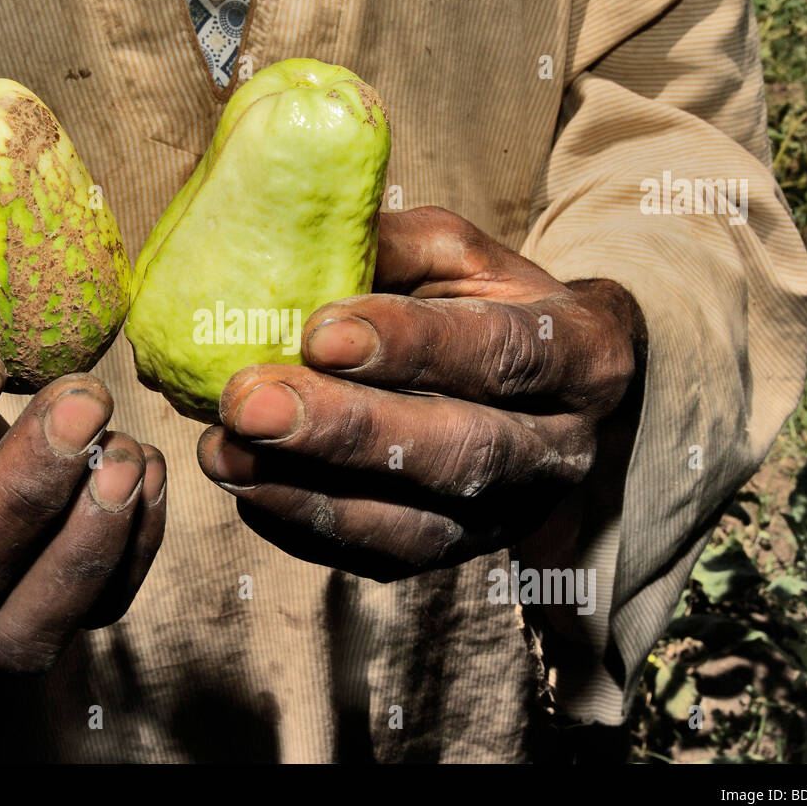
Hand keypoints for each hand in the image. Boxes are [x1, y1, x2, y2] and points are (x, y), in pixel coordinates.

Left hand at [198, 206, 645, 580]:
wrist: (546, 390)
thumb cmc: (488, 304)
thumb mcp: (458, 255)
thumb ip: (391, 248)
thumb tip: (290, 247)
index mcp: (583, 353)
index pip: (502, 353)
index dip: (413, 347)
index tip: (319, 333)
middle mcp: (561, 448)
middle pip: (459, 450)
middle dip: (346, 431)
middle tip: (248, 403)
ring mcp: (512, 515)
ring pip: (417, 525)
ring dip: (309, 495)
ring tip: (223, 453)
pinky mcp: (459, 554)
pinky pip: (380, 559)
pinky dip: (304, 529)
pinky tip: (247, 488)